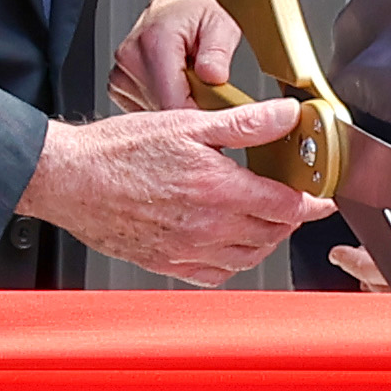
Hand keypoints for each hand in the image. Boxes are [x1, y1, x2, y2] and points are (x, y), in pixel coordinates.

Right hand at [20, 94, 321, 283]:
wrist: (70, 179)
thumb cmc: (117, 150)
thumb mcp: (187, 122)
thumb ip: (244, 124)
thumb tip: (285, 116)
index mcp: (217, 189)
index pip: (285, 206)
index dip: (310, 202)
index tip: (320, 197)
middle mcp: (206, 226)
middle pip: (271, 234)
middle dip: (289, 218)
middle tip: (292, 202)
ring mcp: (187, 249)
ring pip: (248, 257)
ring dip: (264, 240)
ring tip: (264, 220)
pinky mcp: (167, 263)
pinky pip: (215, 274)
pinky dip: (232, 262)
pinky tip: (229, 244)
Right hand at [109, 0, 233, 115]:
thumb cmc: (197, 10)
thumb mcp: (221, 24)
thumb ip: (218, 51)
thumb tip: (214, 76)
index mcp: (154, 43)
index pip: (172, 102)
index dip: (196, 115)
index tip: (213, 115)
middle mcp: (130, 57)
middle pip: (161, 110)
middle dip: (188, 109)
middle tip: (206, 93)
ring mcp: (121, 71)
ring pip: (151, 112)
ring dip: (174, 105)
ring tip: (188, 82)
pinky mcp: (118, 82)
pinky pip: (141, 107)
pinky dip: (161, 102)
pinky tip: (173, 84)